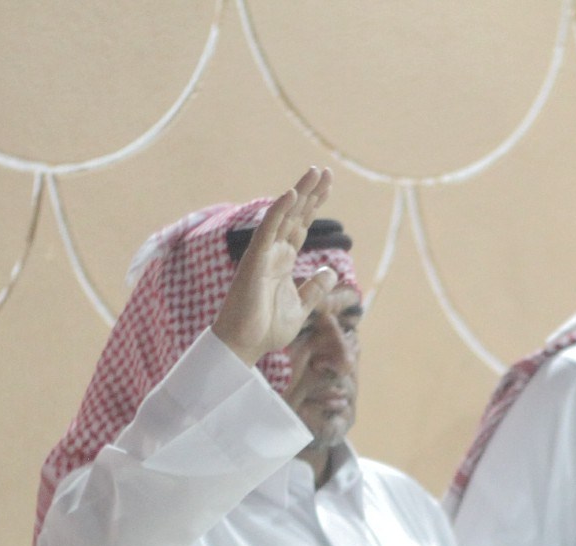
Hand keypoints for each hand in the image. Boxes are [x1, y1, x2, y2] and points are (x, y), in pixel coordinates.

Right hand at [211, 167, 336, 367]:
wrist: (245, 345)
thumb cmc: (266, 329)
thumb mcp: (301, 307)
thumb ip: (314, 288)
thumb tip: (330, 271)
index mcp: (284, 262)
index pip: (301, 226)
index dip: (314, 206)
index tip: (327, 185)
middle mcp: (274, 253)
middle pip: (296, 216)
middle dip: (311, 193)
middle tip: (325, 171)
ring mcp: (264, 254)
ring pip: (284, 217)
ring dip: (299, 193)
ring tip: (314, 172)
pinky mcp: (255, 260)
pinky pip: (268, 231)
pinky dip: (279, 212)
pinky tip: (292, 194)